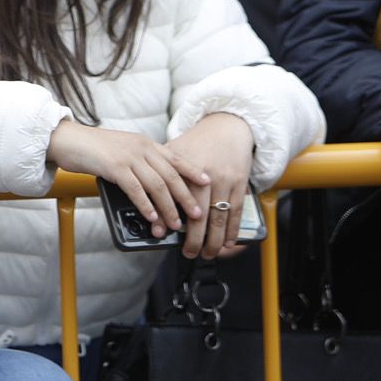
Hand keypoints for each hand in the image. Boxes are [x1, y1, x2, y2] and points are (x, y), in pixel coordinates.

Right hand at [50, 119, 202, 237]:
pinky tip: (151, 216)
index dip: (193, 171)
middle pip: (170, 175)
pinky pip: (136, 189)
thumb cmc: (92, 147)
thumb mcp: (121, 149)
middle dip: (185, 197)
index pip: (175, 157)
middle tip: (196, 214)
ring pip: (156, 185)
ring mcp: (128, 156)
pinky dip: (146, 205)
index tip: (207, 183)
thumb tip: (152, 183)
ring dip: (167, 207)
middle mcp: (140, 148)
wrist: (67, 138)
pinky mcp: (114, 167)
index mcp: (144, 143)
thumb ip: (138, 160)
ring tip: (174, 223)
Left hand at [166, 112, 253, 258]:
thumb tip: (140, 192)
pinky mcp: (239, 183)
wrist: (226, 126)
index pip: (173, 199)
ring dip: (214, 240)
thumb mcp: (174, 150)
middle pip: (198, 214)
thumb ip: (159, 170)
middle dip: (194, 239)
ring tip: (207, 253)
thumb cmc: (196, 142)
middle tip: (188, 253)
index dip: (168, 218)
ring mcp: (224, 180)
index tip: (163, 234)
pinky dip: (232, 230)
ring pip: (219, 217)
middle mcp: (205, 176)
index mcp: (183, 167)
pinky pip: (236, 212)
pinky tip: (227, 242)